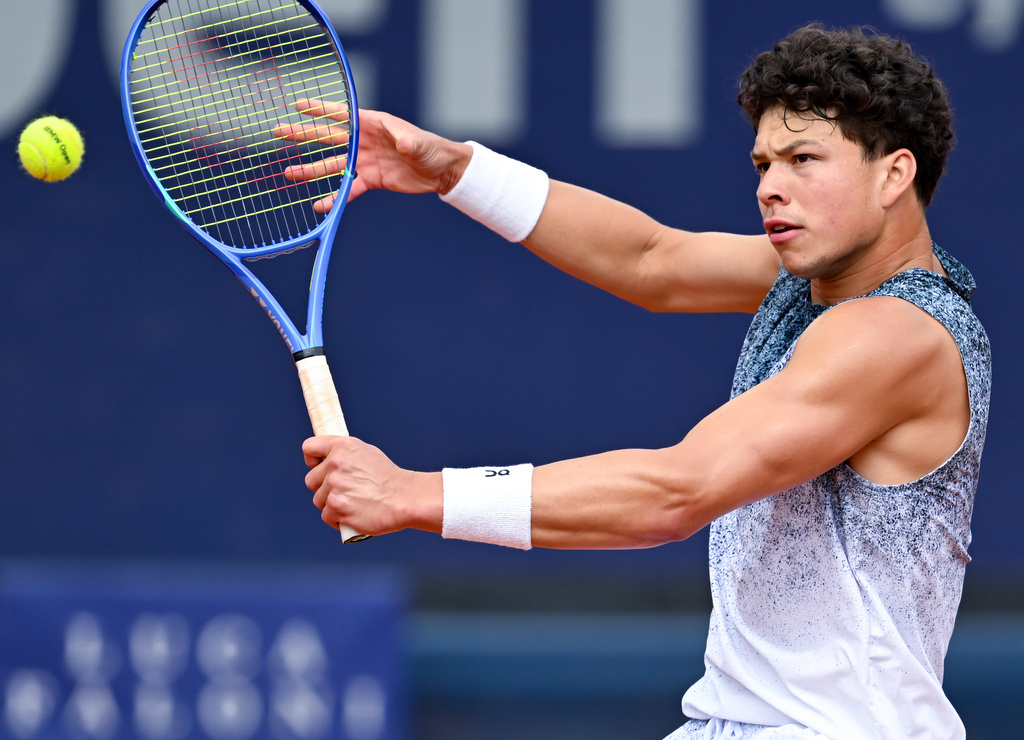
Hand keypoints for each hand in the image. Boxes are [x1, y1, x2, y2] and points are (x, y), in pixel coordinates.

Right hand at [276, 101, 471, 211]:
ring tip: (290, 174)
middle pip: (328, 137)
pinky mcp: (371, 180)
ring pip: (333, 165)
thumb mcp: (420, 143)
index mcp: (373, 124)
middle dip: (304, 135)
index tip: (298, 105)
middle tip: (280, 132)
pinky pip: (348, 190)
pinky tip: (320, 206)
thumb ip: (409, 142)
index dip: (320, 109)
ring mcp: (365, 161)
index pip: (341, 114)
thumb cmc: (432, 149)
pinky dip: (335, 198)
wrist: (442, 172)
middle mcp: (364, 141)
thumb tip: (403, 143)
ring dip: (311, 170)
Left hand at [303, 435, 440, 535]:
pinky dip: (337, 519)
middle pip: (311, 480)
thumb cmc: (389, 478)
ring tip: (352, 504)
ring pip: (319, 500)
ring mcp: (334, 486)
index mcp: (342, 447)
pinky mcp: (336, 507)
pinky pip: (326, 516)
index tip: (318, 467)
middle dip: (323, 487)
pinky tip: (352, 515)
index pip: (309, 448)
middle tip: (344, 491)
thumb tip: (329, 461)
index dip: (312, 460)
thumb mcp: (367, 453)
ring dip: (331, 505)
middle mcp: (335, 464)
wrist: (404, 498)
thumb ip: (344, 455)